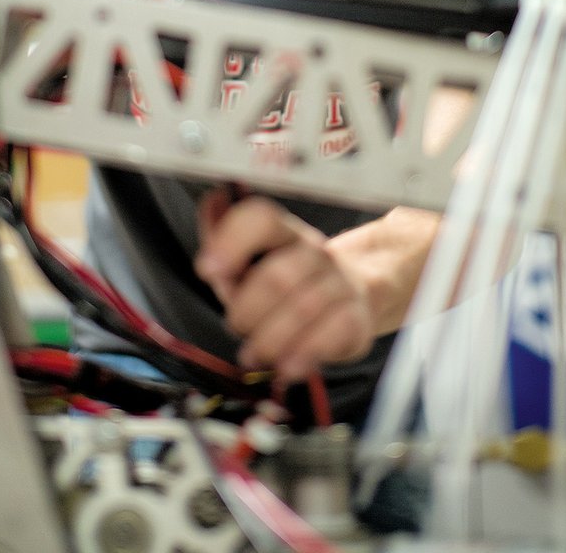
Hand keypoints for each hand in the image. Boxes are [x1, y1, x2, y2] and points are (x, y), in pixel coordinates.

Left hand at [194, 186, 375, 383]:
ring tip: (254, 354)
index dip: (232, 241)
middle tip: (237, 326)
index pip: (262, 219)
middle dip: (247, 310)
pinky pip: (334, 332)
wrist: (357, 295)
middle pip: (278, 275)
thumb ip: (224, 240)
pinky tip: (287, 365)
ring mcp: (339, 284)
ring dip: (269, 340)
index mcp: (285, 234)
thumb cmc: (291, 283)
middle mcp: (314, 253)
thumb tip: (213, 201)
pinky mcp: (357, 317)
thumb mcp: (252, 261)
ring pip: (303, 308)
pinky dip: (305, 353)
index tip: (208, 269)